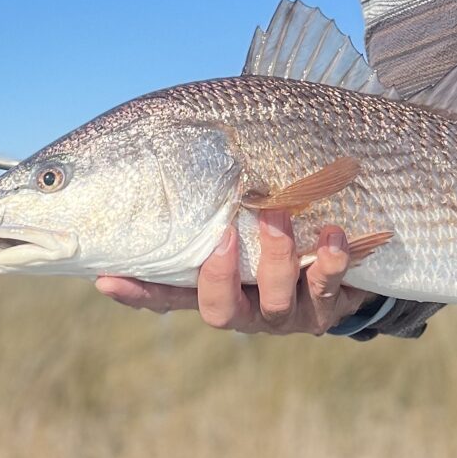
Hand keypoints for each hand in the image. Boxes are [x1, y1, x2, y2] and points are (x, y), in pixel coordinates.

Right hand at [94, 210, 369, 334]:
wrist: (349, 262)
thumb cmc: (284, 229)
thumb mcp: (249, 218)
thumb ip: (216, 204)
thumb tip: (179, 146)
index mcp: (220, 289)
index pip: (169, 294)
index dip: (139, 293)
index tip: (107, 279)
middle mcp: (249, 308)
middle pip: (220, 311)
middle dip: (219, 275)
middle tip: (222, 235)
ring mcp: (288, 311)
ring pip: (275, 301)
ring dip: (276, 256)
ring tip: (279, 214)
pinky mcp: (328, 305)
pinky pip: (327, 288)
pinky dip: (331, 261)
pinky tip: (333, 234)